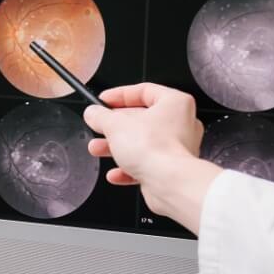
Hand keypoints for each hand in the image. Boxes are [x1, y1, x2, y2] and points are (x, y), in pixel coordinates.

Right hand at [82, 83, 220, 231]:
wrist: (169, 182)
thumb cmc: (154, 148)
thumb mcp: (115, 125)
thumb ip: (100, 116)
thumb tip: (93, 113)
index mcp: (174, 103)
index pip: (144, 91)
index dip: (119, 95)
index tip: (103, 101)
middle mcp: (181, 124)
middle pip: (141, 119)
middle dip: (114, 126)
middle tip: (98, 126)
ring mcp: (177, 148)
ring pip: (142, 143)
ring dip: (117, 147)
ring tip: (97, 149)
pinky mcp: (171, 169)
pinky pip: (147, 164)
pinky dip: (129, 168)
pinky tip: (115, 173)